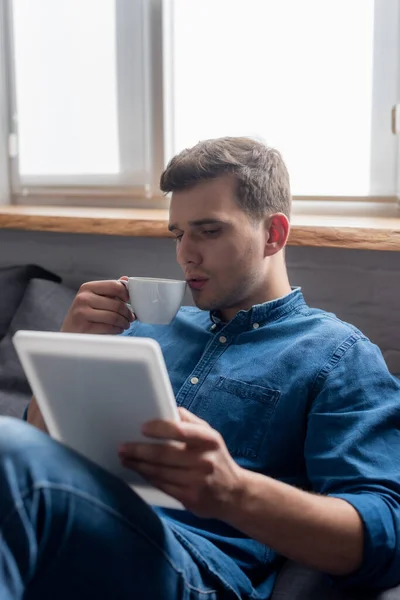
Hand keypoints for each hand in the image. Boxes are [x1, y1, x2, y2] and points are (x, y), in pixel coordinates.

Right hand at [61, 277, 133, 333]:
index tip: (130, 301)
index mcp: (87, 288)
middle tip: (131, 317)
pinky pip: (109, 328)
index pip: (114, 286)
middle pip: (116, 304)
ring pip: (114, 317)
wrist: (68, 332)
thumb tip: (126, 279)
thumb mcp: (93, 298)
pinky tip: (118, 329)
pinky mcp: (84, 328)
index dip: (126, 294)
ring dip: (124, 322)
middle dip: (128, 312)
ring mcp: (82, 313)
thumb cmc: (83, 314)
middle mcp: (83, 298)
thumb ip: (109, 289)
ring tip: (125, 324)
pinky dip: (117, 329)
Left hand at [118, 407, 244, 518]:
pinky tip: (140, 471)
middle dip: (139, 451)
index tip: (143, 427)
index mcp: (209, 440)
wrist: (234, 494)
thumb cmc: (216, 458)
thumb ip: (190, 421)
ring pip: (160, 472)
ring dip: (139, 465)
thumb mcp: (210, 435)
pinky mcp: (190, 498)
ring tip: (126, 459)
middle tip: (123, 448)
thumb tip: (167, 409)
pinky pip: (163, 486)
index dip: (160, 428)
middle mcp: (204, 460)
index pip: (181, 431)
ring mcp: (197, 481)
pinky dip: (148, 478)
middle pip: (165, 454)